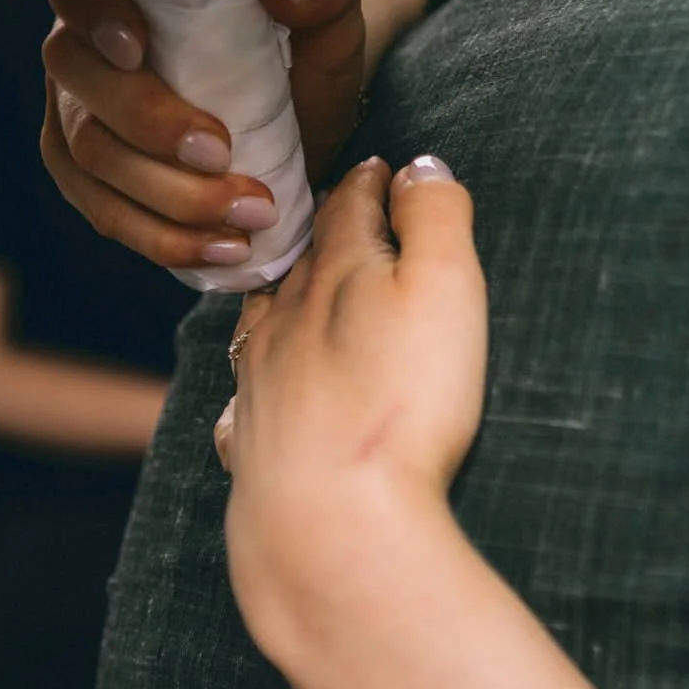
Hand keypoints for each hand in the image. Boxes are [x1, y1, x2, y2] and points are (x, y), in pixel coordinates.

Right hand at [32, 0, 369, 271]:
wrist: (302, 109)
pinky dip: (163, 238)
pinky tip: (224, 248)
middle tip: (221, 152)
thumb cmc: (303, 42)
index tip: (137, 45)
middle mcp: (82, 34)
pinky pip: (104, 211)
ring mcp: (76, 108)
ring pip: (88, 152)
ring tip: (249, 213)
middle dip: (143, 118)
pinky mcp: (91, 174)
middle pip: (72, 69)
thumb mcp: (332, 12)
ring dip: (165, 193)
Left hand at [217, 157, 487, 647]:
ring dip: (280, 298)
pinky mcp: (251, 447)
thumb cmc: (403, 403)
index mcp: (340, 274)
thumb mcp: (447, 289)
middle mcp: (287, 320)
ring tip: (294, 291)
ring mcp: (259, 384)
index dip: (369, 182)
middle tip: (340, 213)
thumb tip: (422, 165)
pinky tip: (250, 400)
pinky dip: (249, 388)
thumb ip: (437, 218)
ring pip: (261, 323)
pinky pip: (241, 404)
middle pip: (301, 259)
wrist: (330, 522)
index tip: (382, 166)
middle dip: (322, 230)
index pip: (349, 208)